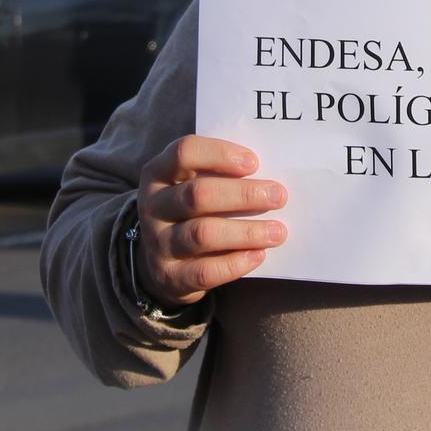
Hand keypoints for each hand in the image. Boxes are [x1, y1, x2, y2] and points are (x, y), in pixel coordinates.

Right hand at [137, 136, 286, 306]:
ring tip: (277, 231)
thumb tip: (268, 177)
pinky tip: (258, 255)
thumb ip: (220, 176)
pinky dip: (235, 263)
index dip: (220, 154)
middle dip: (243, 194)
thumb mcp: (192, 186)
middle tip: (278, 196)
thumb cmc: (190, 213)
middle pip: (197, 195)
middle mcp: (152, 207)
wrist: (162, 263)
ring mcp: (157, 244)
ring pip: (203, 234)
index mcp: (158, 174)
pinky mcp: (169, 277)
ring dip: (246, 231)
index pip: (184, 152)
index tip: (254, 163)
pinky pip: (205, 271)